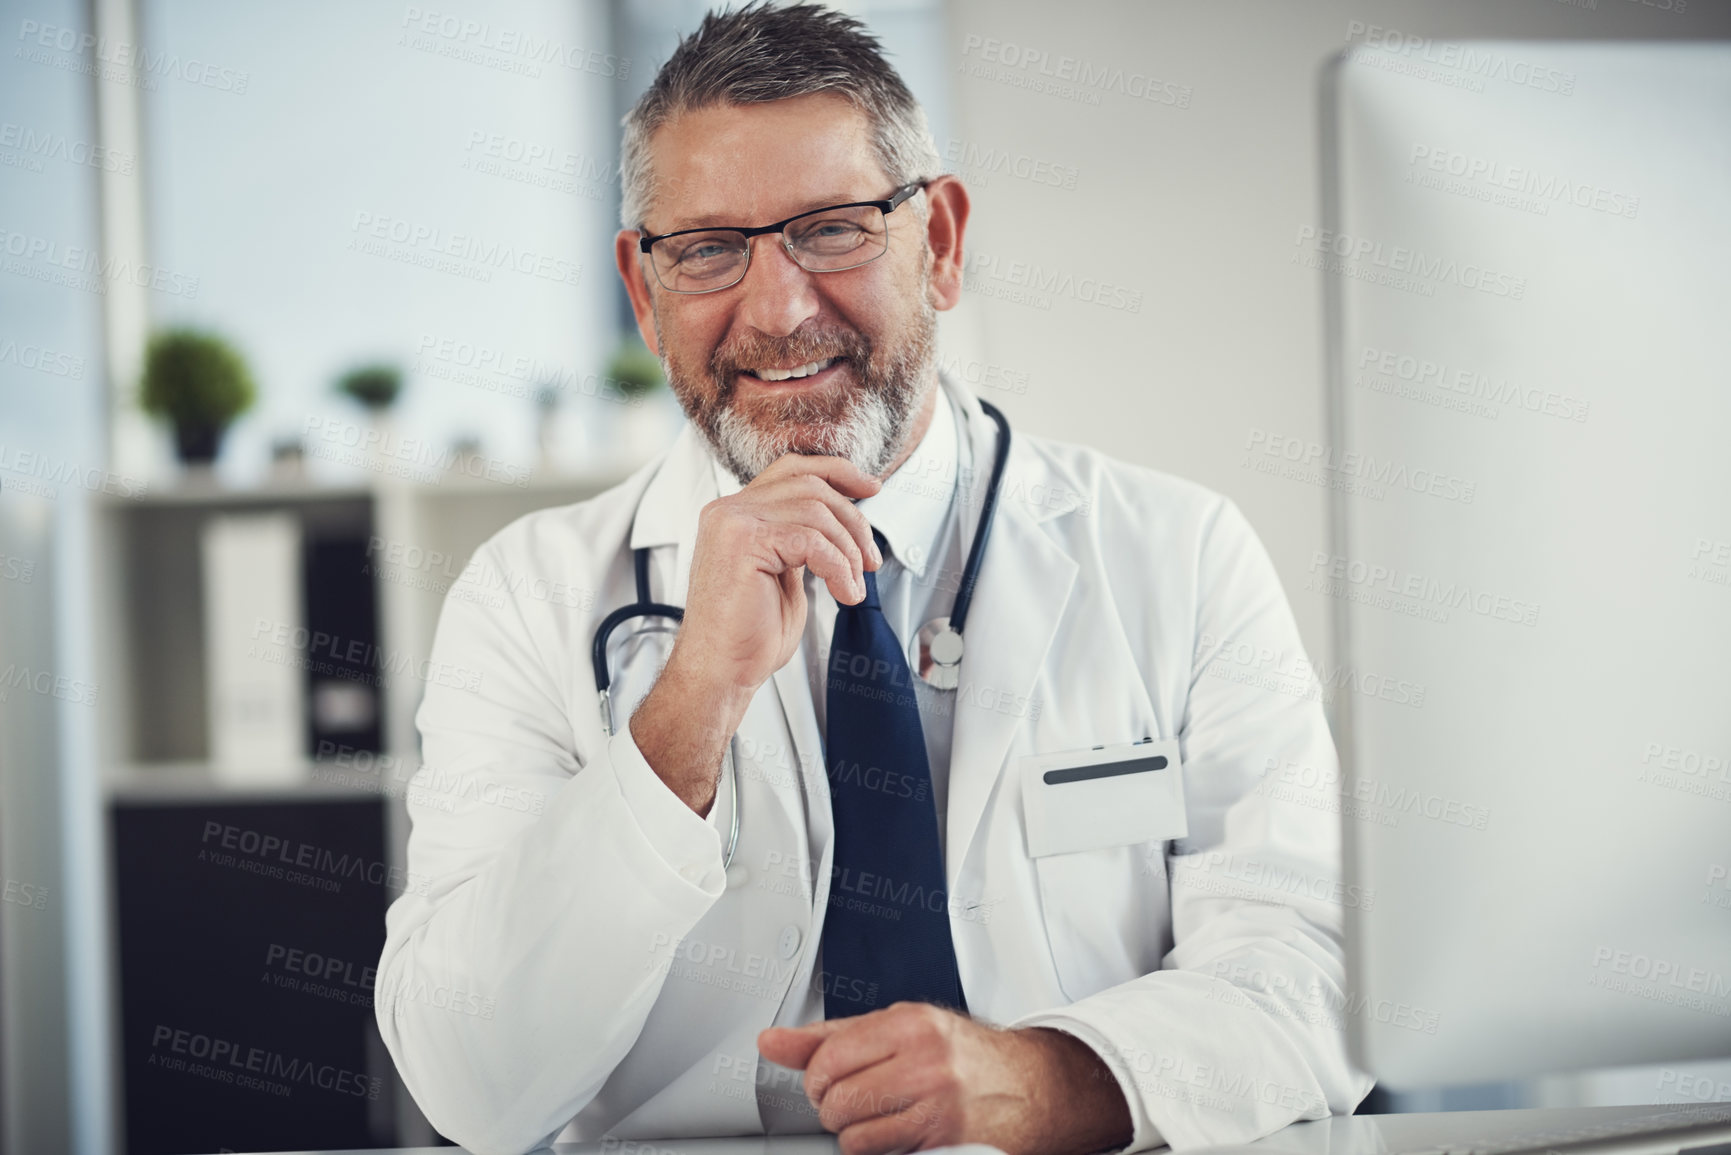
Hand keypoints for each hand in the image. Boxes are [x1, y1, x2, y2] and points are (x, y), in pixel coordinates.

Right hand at [678, 453, 881, 693]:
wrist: (720, 672)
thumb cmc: (747, 635)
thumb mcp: (784, 574)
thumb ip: (802, 540)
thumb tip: (841, 524)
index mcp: (736, 514)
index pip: (792, 469)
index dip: (837, 472)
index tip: (870, 487)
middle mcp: (729, 511)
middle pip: (810, 486)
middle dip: (853, 520)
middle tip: (869, 559)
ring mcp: (732, 523)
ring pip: (815, 511)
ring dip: (848, 550)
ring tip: (853, 583)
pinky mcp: (743, 544)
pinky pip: (812, 541)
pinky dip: (839, 567)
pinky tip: (842, 592)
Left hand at [757, 1002, 1132, 1154]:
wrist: (1032, 1085)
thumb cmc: (962, 1055)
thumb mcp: (899, 1027)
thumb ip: (830, 1036)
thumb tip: (771, 1042)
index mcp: (908, 1023)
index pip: (826, 1057)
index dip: (817, 1078)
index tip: (828, 1081)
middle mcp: (924, 1060)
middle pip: (836, 1100)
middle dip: (837, 1108)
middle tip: (858, 1100)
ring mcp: (938, 1105)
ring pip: (854, 1135)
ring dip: (859, 1134)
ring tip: (884, 1116)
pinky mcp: (948, 1143)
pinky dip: (884, 1151)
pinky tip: (903, 1134)